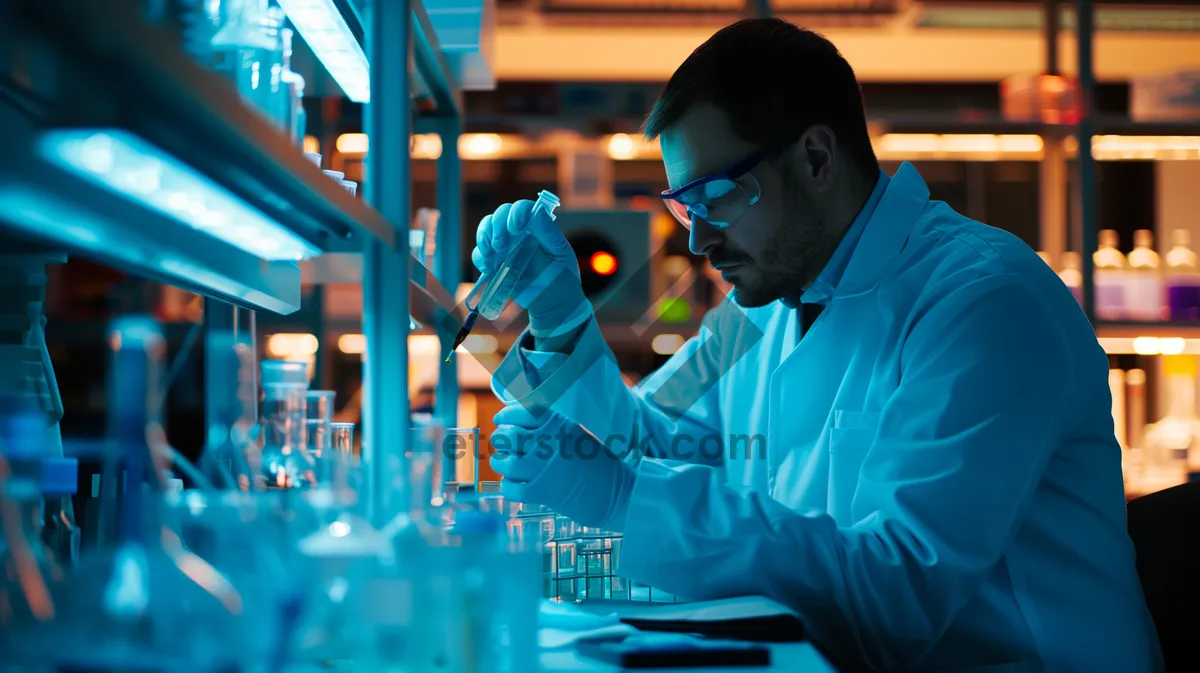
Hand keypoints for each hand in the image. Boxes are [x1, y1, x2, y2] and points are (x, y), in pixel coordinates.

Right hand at [471, 200, 592, 338]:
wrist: (553, 302)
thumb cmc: (561, 275)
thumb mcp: (560, 253)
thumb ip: (549, 233)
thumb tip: (537, 211)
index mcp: (535, 226)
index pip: (521, 208)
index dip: (515, 213)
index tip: (516, 227)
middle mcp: (518, 232)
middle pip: (499, 215)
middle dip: (496, 227)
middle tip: (502, 246)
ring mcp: (505, 246)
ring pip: (485, 229)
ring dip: (484, 238)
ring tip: (492, 254)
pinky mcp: (495, 262)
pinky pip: (479, 254)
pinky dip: (480, 257)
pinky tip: (489, 267)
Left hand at [488, 404, 634, 529]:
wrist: (617, 492)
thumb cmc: (597, 463)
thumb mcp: (577, 433)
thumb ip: (551, 426)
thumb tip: (516, 422)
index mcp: (559, 423)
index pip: (521, 411)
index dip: (506, 415)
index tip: (502, 419)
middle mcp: (549, 441)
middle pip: (508, 435)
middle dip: (501, 440)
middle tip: (503, 445)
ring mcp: (544, 467)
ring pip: (505, 463)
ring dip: (501, 464)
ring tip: (506, 465)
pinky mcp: (541, 491)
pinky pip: (510, 488)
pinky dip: (509, 487)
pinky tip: (516, 485)